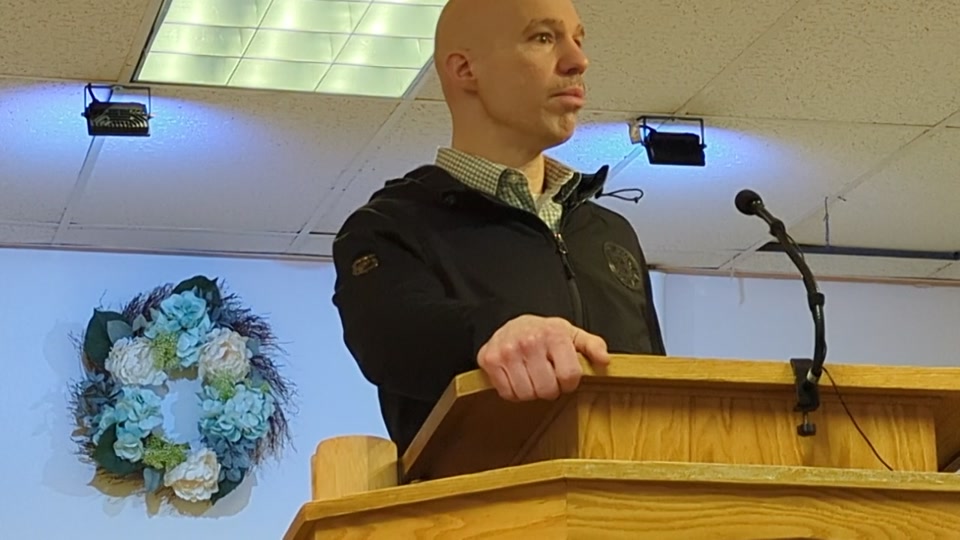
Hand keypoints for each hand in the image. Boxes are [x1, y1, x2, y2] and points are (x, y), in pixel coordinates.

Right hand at [476, 315, 609, 401]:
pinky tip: (517, 379)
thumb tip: (604, 359)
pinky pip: (507, 393)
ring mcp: (507, 351)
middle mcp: (529, 341)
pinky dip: (513, 392)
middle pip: (546, 389)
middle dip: (549, 389)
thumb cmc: (544, 333)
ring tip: (532, 378)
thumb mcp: (571, 334)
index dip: (569, 383)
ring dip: (531, 392)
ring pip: (526, 394)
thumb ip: (592, 345)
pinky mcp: (490, 360)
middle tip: (546, 378)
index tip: (564, 377)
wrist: (511, 323)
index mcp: (553, 334)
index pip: (569, 376)